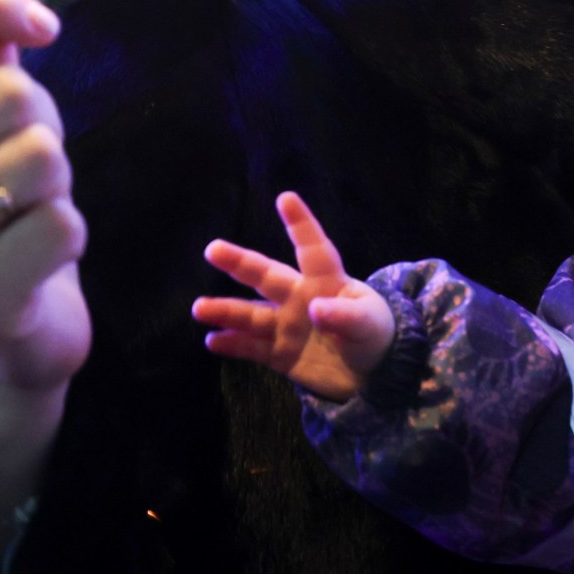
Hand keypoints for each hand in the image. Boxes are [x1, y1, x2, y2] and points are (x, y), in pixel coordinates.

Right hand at [0, 0, 85, 392]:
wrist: (9, 336)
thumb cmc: (3, 212)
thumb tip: (11, 12)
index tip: (42, 27)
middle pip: (6, 91)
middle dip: (46, 121)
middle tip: (30, 169)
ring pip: (40, 156)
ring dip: (60, 181)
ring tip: (30, 213)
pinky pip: (62, 225)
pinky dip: (70, 235)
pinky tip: (38, 260)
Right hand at [192, 192, 394, 401]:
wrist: (371, 375)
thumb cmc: (374, 335)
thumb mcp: (369, 324)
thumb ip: (345, 316)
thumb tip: (314, 308)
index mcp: (327, 282)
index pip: (313, 249)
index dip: (301, 224)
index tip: (286, 198)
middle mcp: (300, 298)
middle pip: (266, 276)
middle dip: (240, 263)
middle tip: (213, 249)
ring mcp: (287, 326)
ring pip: (251, 315)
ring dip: (225, 311)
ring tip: (199, 308)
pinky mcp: (280, 354)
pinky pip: (252, 347)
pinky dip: (233, 344)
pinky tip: (212, 340)